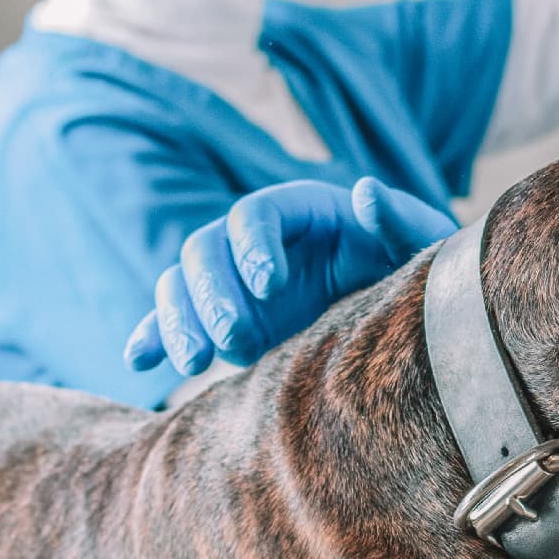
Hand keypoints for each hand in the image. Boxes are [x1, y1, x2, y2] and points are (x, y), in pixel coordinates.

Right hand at [123, 177, 460, 374]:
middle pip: (206, 250)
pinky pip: (170, 322)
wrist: (399, 312)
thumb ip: (398, 220)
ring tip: (195, 365)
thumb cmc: (412, 268)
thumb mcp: (419, 243)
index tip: (273, 286)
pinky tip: (139, 362)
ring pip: (179, 285)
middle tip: (237, 341)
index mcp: (298, 210)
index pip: (257, 214)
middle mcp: (253, 242)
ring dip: (177, 321)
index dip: (255, 246)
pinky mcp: (218, 320)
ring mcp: (230, 281)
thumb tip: (366, 193)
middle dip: (213, 295)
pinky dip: (152, 337)